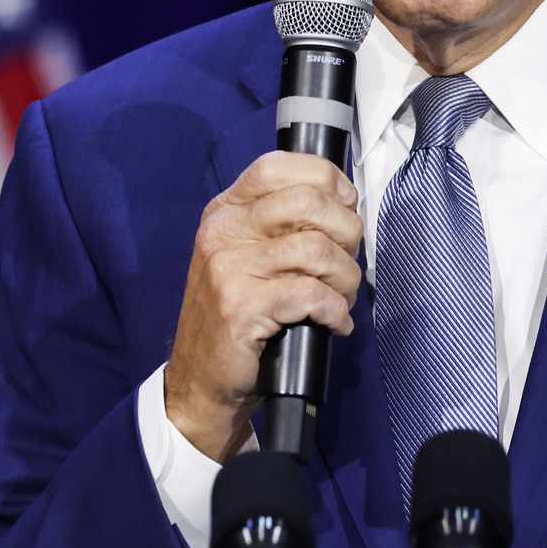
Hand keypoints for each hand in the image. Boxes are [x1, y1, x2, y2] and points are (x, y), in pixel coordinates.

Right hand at [165, 151, 362, 460]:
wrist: (199, 381)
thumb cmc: (236, 318)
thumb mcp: (247, 257)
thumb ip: (281, 226)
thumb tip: (343, 205)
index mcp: (226, 212)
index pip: (278, 166)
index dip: (325, 178)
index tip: (345, 203)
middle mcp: (224, 232)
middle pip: (309, 202)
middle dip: (347, 233)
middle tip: (346, 263)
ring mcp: (229, 268)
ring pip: (318, 249)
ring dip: (346, 279)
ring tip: (341, 299)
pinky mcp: (241, 307)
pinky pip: (312, 295)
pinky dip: (335, 311)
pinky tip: (333, 323)